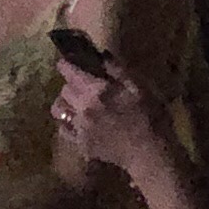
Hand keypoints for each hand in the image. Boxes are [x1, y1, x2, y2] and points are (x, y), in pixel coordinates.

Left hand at [51, 55, 166, 184]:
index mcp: (96, 91)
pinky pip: (63, 130)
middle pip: (64, 91)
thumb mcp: (140, 88)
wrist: (148, 153)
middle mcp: (82, 108)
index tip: (64, 62)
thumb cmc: (150, 117)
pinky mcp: (80, 144)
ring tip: (73, 103)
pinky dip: (66, 123)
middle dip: (69, 84)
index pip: (71, 74)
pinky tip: (76, 122)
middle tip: (78, 83)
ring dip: (64, 103)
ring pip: (59, 110)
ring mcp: (79, 128)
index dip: (65, 65)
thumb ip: (119, 71)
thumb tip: (102, 55)